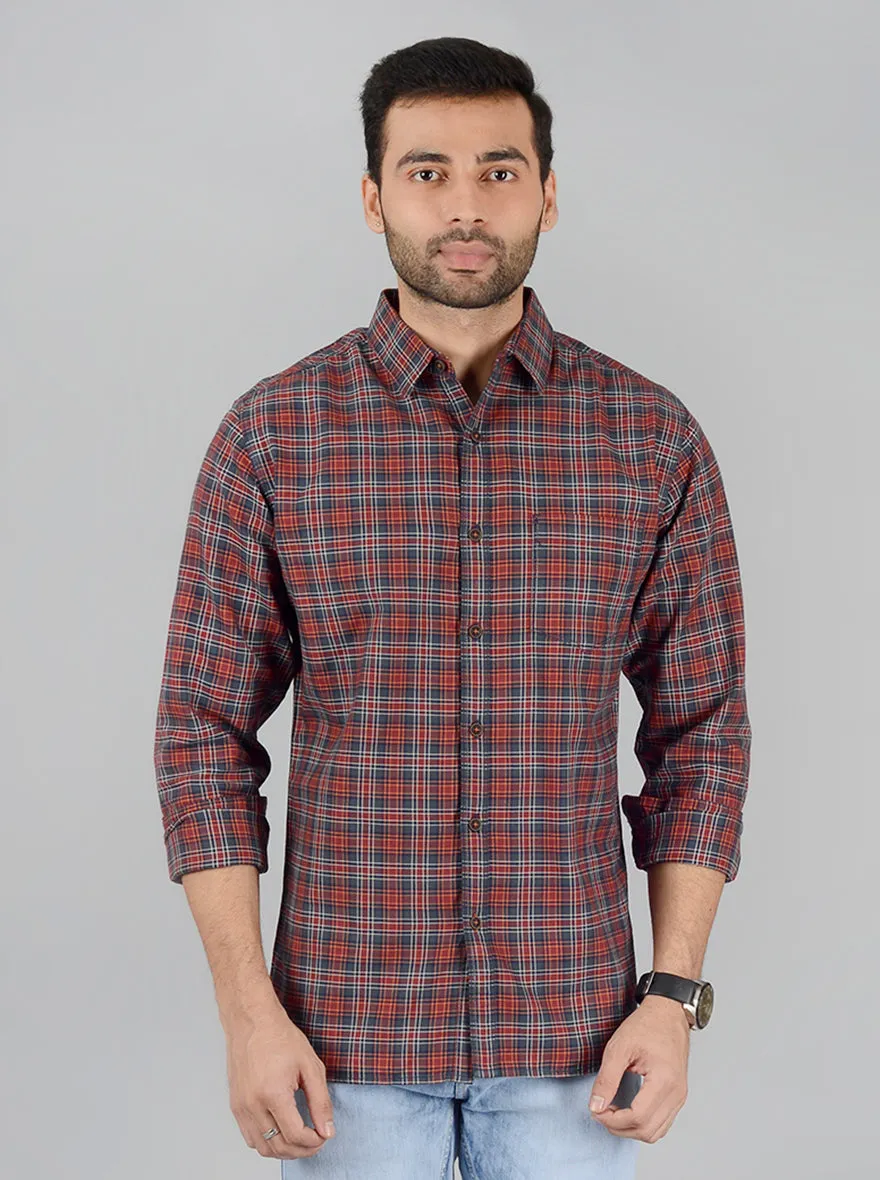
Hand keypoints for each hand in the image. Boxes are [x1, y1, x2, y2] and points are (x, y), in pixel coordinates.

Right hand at [225, 1002, 335, 1159]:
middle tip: (316, 1141)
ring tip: (300, 1140)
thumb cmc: (279, 1038)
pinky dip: (267, 1142)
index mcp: (272, 1093)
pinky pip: (250, 1137)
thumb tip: (327, 1130)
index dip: (313, 1142)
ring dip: (284, 1151)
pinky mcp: (235, 1106)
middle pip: (278, 1147)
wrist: (252, 1021)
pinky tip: (281, 1132)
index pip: (295, 1135)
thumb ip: (320, 1102)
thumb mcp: (310, 1066)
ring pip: (262, 1148)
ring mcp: (241, 1107)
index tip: (323, 1136)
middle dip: (301, 1150)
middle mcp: (252, 1104)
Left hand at [587, 995, 690, 1142]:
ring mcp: (680, 1097)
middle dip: (619, 1128)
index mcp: (664, 1080)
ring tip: (612, 1111)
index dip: (613, 1120)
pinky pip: (661, 1124)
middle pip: (647, 1131)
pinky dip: (642, 1124)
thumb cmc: (646, 1025)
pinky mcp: (678, 1097)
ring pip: (655, 1133)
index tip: (596, 1110)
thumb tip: (596, 1106)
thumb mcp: (619, 1047)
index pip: (638, 1117)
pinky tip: (627, 1110)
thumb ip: (606, 1079)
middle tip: (601, 1112)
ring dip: (631, 1129)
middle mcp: (677, 1093)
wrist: (668, 1013)